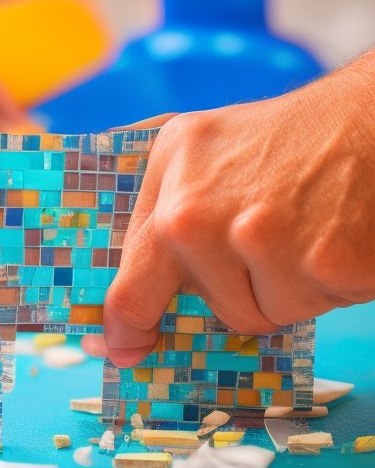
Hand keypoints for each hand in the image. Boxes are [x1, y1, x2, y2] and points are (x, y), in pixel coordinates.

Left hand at [100, 58, 374, 366]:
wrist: (370, 117)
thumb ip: (154, 204)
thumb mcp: (195, 145)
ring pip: (268, 313)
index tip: (125, 350)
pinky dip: (335, 282)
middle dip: (247, 287)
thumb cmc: (284, 136)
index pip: (131, 282)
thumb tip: (118, 292)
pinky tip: (337, 234)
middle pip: (218, 307)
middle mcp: (200, 214)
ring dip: (293, 285)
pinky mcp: (324, 262)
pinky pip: (317, 307)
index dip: (127, 327)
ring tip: (307, 227)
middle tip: (273, 237)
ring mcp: (261, 239)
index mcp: (168, 184)